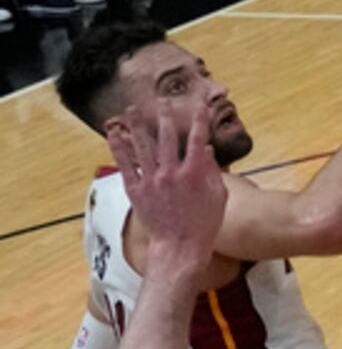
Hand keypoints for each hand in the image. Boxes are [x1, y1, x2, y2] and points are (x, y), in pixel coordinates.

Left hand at [126, 103, 224, 277]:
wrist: (180, 246)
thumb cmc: (204, 225)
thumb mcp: (219, 198)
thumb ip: (213, 172)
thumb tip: (207, 150)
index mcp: (194, 174)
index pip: (198, 139)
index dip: (200, 120)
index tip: (200, 106)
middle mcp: (171, 173)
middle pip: (167, 137)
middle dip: (165, 116)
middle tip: (162, 101)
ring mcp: (152, 180)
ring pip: (143, 146)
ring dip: (138, 125)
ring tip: (133, 109)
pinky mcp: (136, 190)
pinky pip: (125, 164)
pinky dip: (119, 147)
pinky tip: (115, 133)